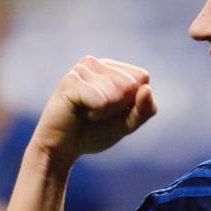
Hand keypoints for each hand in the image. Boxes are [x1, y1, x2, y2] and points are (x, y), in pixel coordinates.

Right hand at [33, 57, 157, 160]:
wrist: (64, 147)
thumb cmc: (95, 132)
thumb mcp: (128, 123)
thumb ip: (144, 109)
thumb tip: (147, 89)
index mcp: (112, 68)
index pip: (142, 77)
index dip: (134, 101)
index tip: (114, 109)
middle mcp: (96, 63)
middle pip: (131, 84)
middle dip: (119, 107)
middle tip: (98, 112)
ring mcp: (81, 69)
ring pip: (117, 92)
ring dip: (106, 111)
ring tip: (88, 111)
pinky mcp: (70, 81)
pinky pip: (101, 101)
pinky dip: (96, 113)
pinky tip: (80, 111)